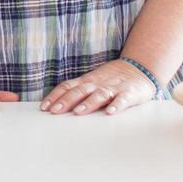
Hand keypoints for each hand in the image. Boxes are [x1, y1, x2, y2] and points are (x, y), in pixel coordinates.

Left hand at [40, 60, 156, 116]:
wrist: (139, 68)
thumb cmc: (111, 79)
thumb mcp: (92, 82)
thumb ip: (77, 91)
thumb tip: (54, 105)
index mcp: (87, 82)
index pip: (67, 87)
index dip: (55, 96)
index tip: (44, 107)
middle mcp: (97, 84)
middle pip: (79, 91)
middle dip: (66, 100)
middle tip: (54, 111)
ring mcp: (113, 88)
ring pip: (99, 95)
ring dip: (88, 103)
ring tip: (78, 112)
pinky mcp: (129, 93)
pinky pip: (122, 100)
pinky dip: (116, 106)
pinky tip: (110, 113)